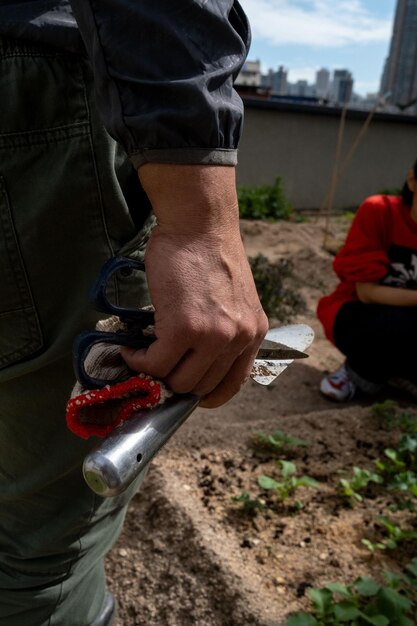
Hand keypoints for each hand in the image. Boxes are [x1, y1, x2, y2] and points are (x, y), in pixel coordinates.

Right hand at [121, 164, 267, 407]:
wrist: (198, 223)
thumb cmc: (208, 253)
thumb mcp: (232, 299)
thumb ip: (223, 330)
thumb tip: (192, 359)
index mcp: (254, 332)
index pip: (231, 385)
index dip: (203, 395)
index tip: (182, 386)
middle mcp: (240, 338)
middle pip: (200, 387)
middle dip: (173, 382)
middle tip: (153, 365)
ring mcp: (214, 335)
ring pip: (177, 381)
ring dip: (153, 372)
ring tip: (141, 354)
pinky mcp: (185, 328)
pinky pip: (155, 363)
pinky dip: (138, 360)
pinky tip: (131, 348)